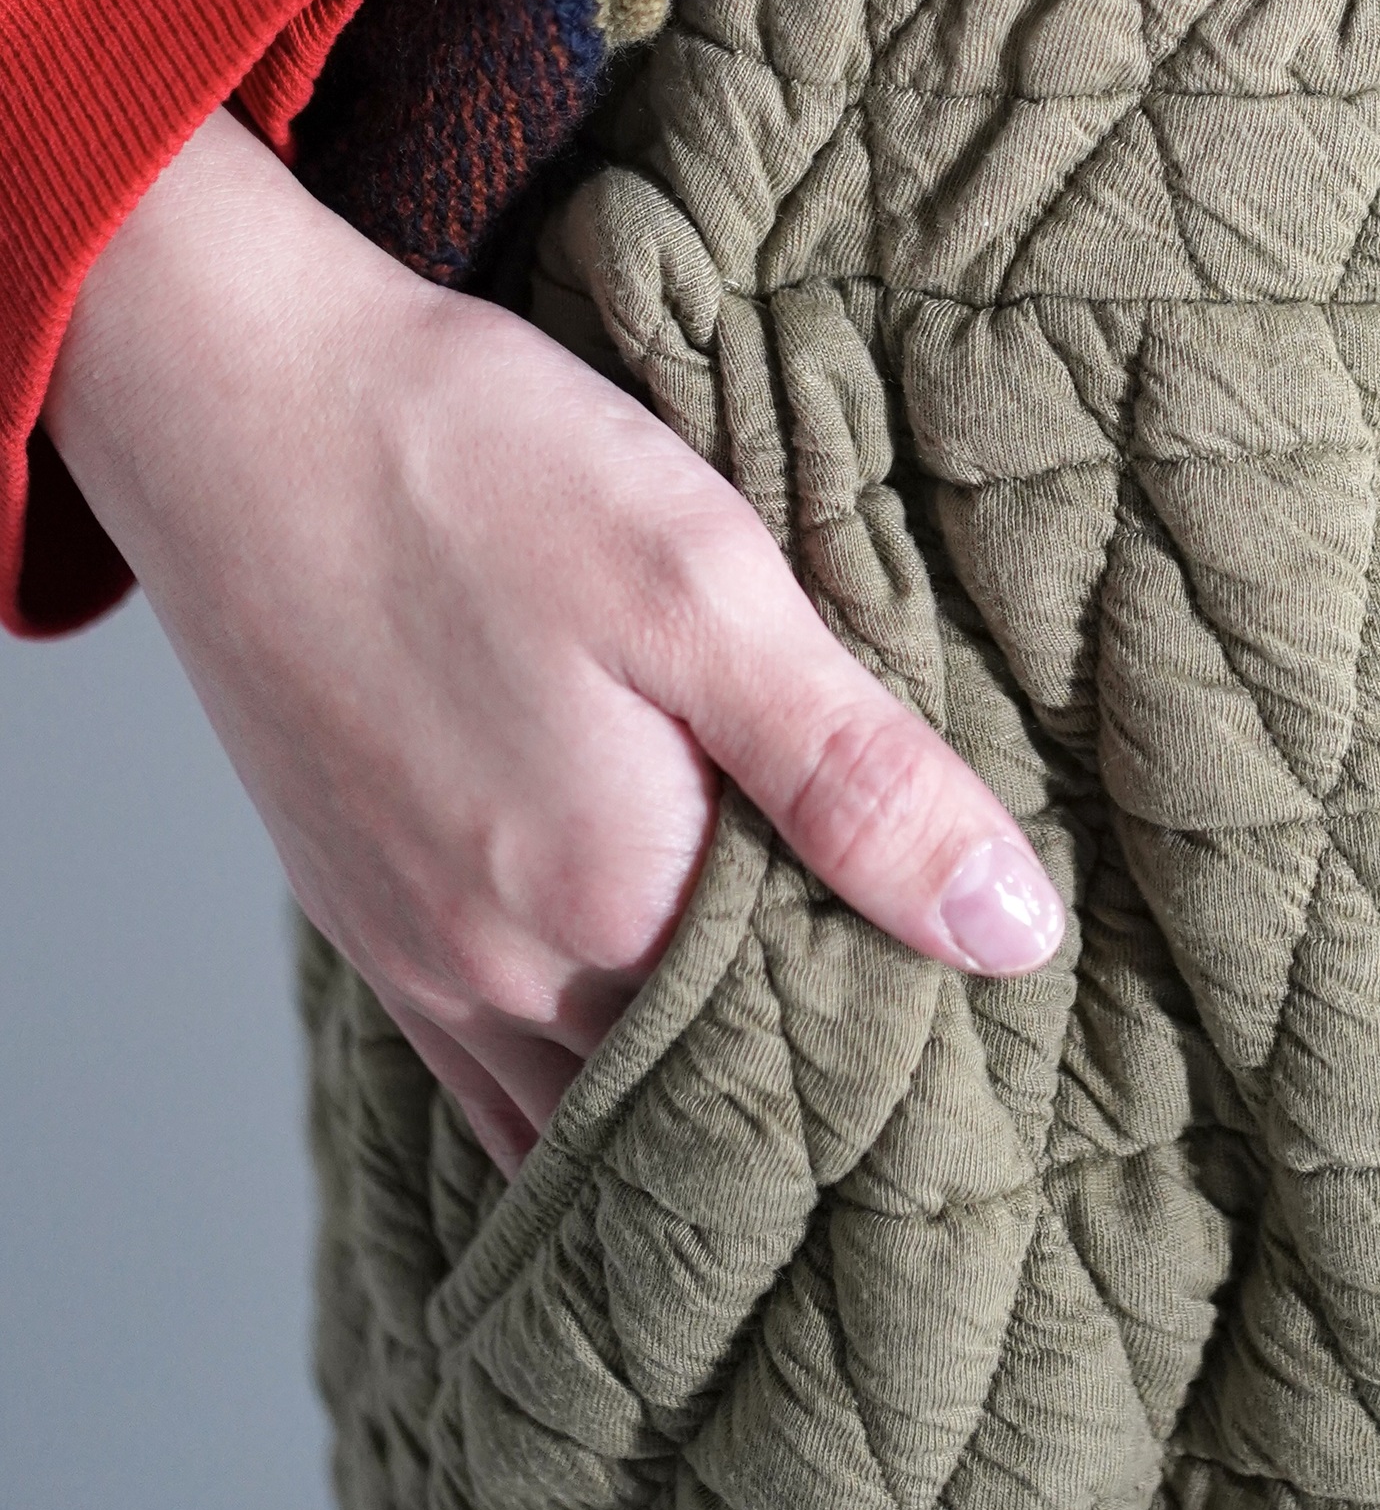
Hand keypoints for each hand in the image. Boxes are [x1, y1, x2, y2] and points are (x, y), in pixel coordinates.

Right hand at [45, 108, 1063, 1175]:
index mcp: (609, 906)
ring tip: (791, 1052)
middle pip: (684, 1104)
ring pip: (573, 1110)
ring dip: (681, 1102)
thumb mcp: (705, 587)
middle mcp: (500, 975)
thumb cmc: (472, 467)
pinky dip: (570, 1082)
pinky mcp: (360, 909)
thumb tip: (1012, 935)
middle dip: (798, 1097)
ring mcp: (413, 954)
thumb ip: (857, 777)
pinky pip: (479, 1071)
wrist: (236, 399)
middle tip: (916, 1054)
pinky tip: (630, 1020)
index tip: (982, 1030)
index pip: (800, 1063)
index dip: (901, 1053)